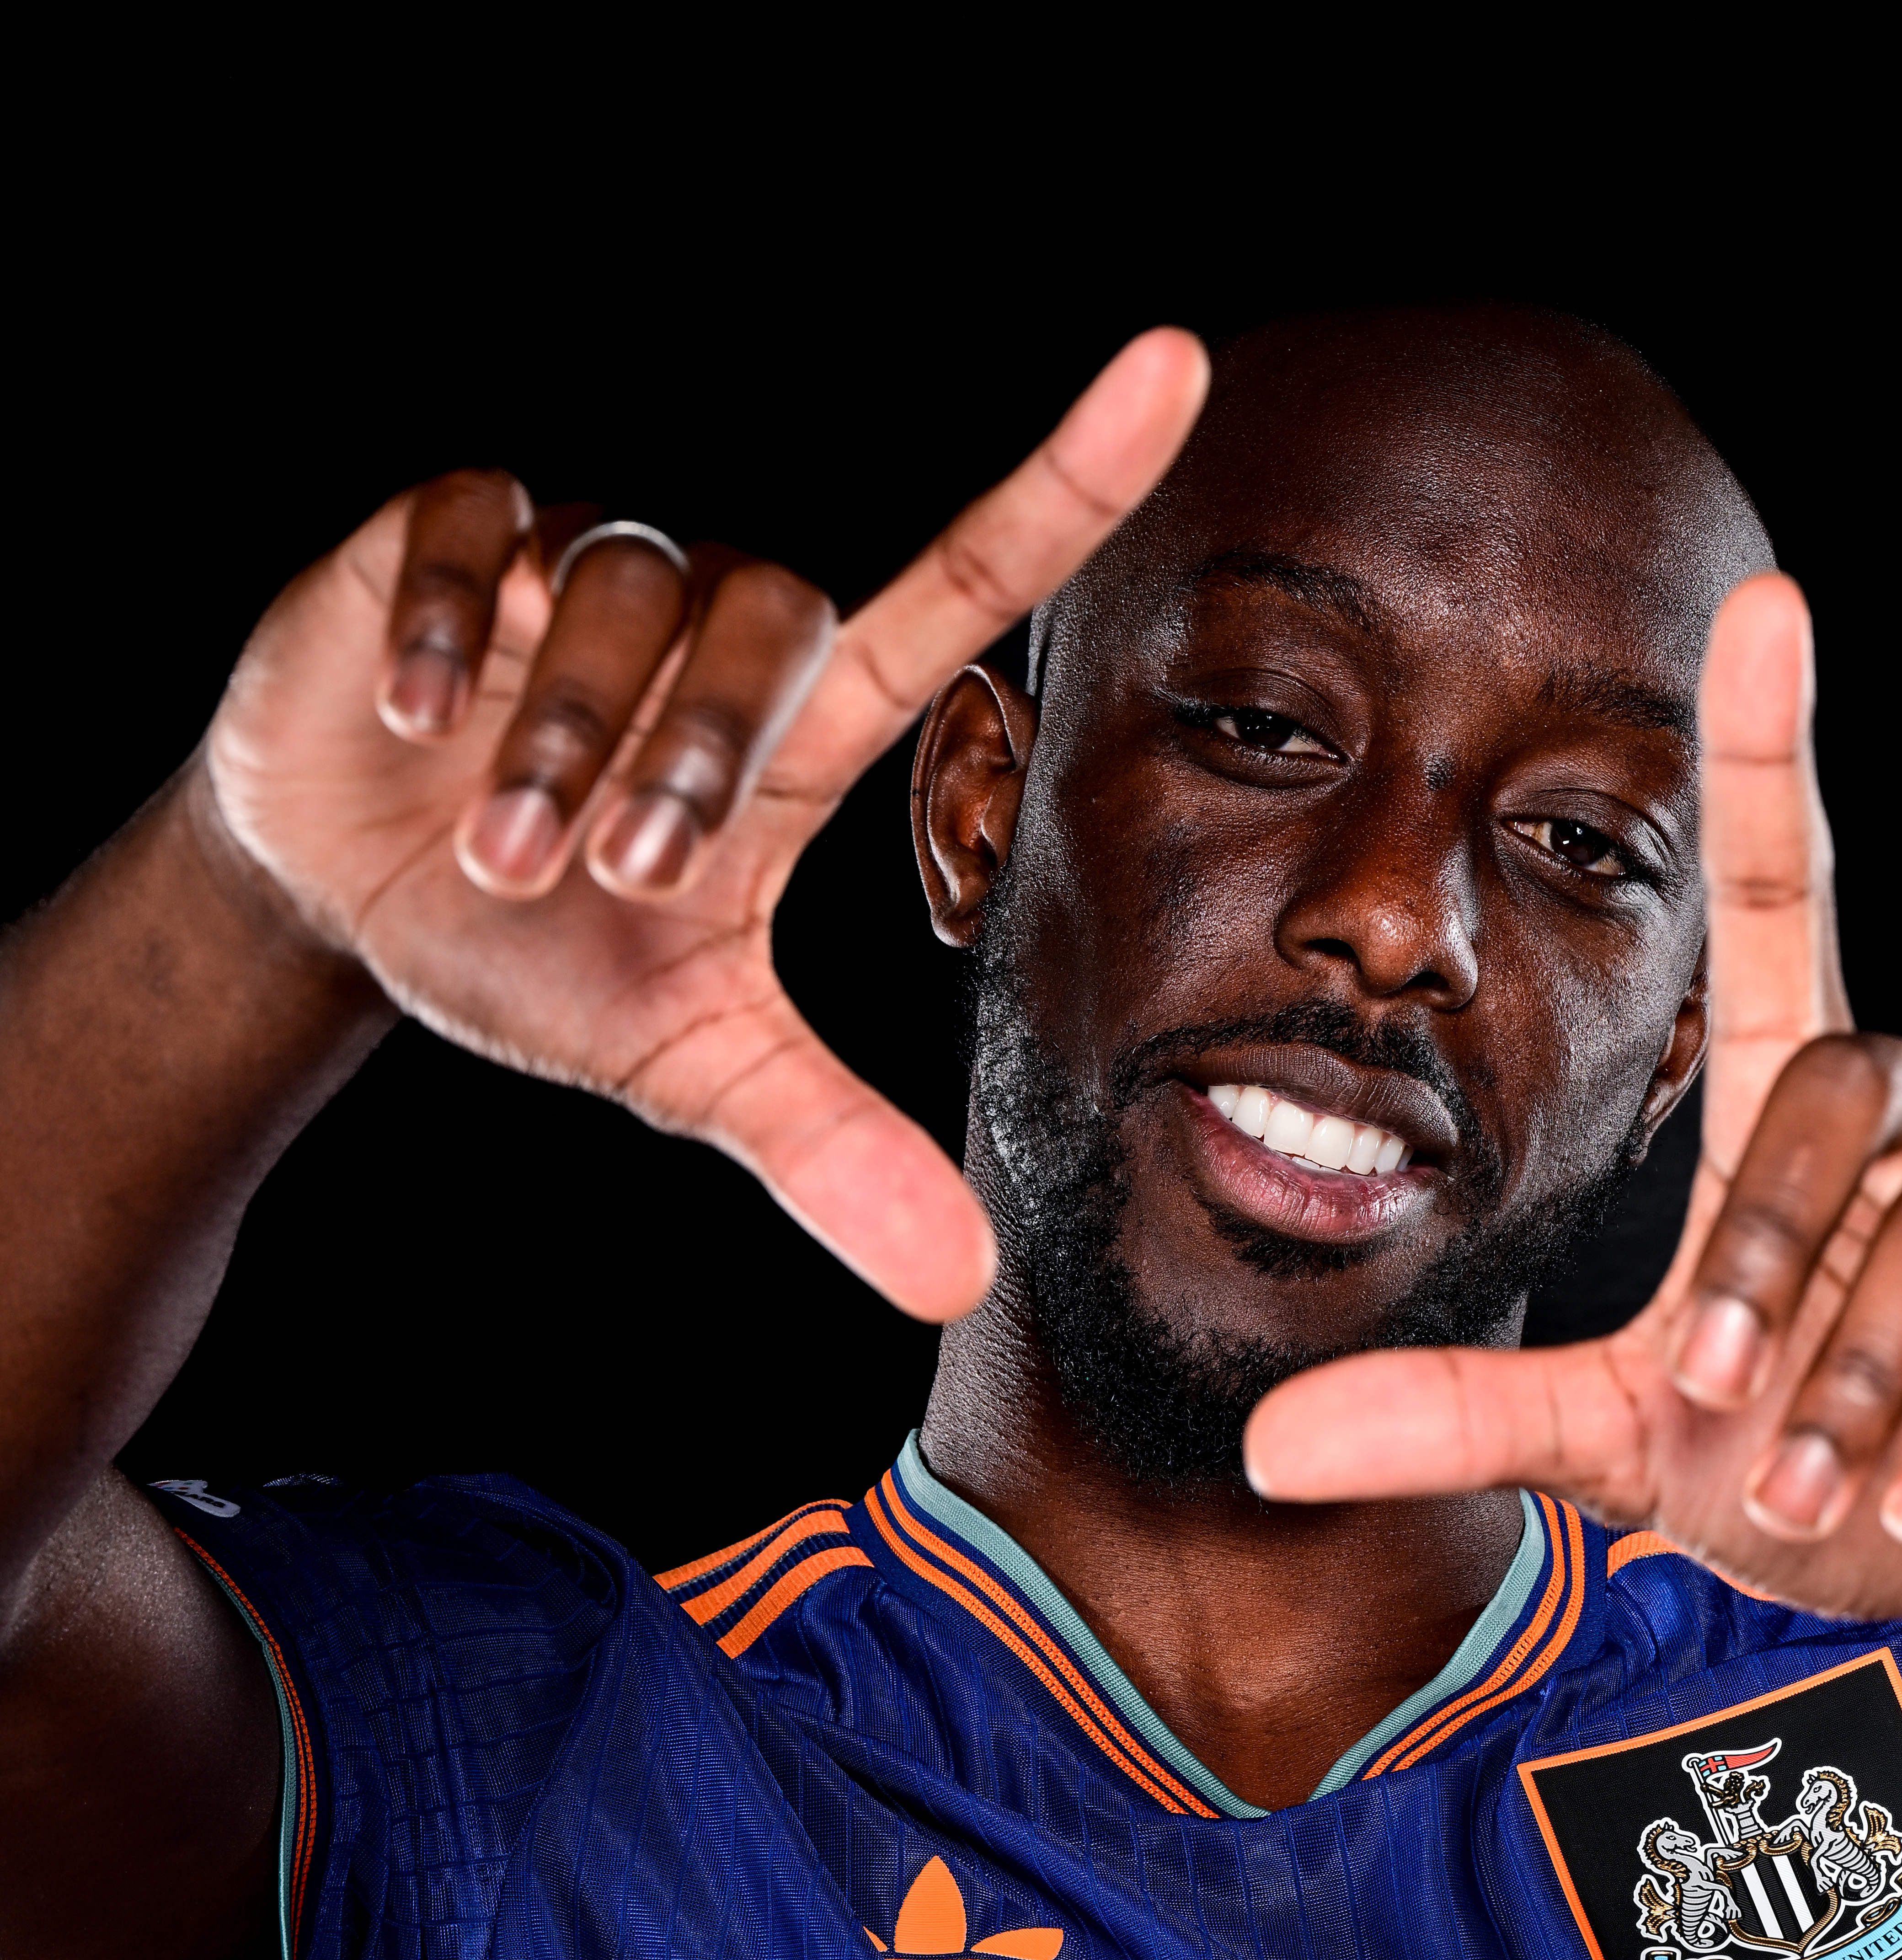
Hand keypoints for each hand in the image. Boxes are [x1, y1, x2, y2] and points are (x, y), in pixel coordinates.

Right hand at [202, 330, 1210, 1320]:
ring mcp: (580, 567)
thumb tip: (960, 1281)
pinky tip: (416, 717)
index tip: (1176, 370)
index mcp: (800, 732)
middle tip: (620, 877)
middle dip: (695, 754)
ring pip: (622, 582)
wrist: (359, 902)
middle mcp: (711, 626)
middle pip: (771, 607)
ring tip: (502, 853)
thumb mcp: (691, 1058)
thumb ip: (826, 1146)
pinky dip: (452, 629)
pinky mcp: (448, 532)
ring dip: (563, 735)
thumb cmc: (552, 956)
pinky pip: (474, 521)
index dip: (1069, 477)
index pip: (961, 581)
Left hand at [1245, 576, 1901, 1641]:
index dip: (1769, 752)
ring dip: (1874, 1381)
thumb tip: (1264, 1449)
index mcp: (1794, 1103)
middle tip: (1747, 1436)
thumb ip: (1466, 1419)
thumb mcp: (1626, 1445)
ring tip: (1837, 1496)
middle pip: (1829, 1101)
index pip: (1775, 888)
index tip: (1767, 603)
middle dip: (1774, 1285)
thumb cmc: (1801, 1474)